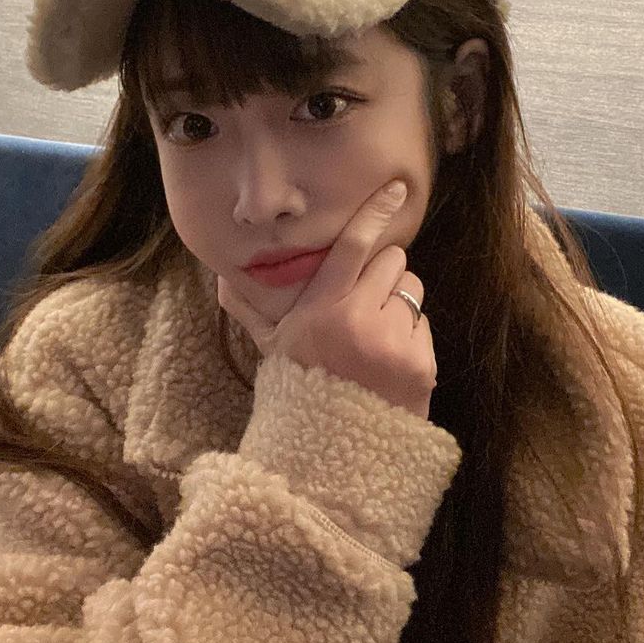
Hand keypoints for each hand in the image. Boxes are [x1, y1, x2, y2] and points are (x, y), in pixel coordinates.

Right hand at [217, 181, 436, 420]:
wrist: (332, 453)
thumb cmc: (300, 389)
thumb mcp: (272, 348)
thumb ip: (249, 308)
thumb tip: (220, 278)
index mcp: (321, 309)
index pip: (354, 245)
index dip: (376, 211)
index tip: (397, 189)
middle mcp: (359, 319)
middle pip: (392, 260)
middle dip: (382, 276)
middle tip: (364, 305)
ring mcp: (393, 341)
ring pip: (413, 289)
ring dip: (398, 304)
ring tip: (374, 336)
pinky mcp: (421, 363)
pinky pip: (423, 324)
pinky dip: (410, 337)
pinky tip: (388, 362)